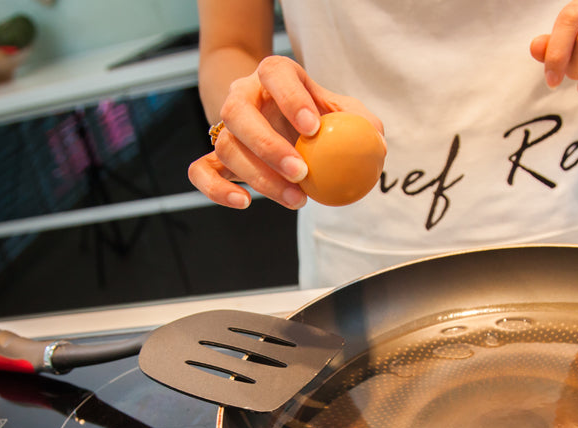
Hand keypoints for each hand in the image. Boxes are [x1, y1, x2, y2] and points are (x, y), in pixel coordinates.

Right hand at [188, 55, 382, 209]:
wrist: (282, 120)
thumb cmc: (317, 114)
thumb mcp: (342, 110)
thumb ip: (360, 123)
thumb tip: (377, 144)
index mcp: (274, 75)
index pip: (274, 74)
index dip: (290, 98)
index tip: (313, 128)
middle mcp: (242, 96)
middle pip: (237, 114)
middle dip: (268, 145)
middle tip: (300, 171)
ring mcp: (225, 127)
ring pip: (226, 148)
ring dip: (259, 177)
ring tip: (296, 198)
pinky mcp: (215, 156)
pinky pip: (201, 171)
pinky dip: (217, 189)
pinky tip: (245, 202)